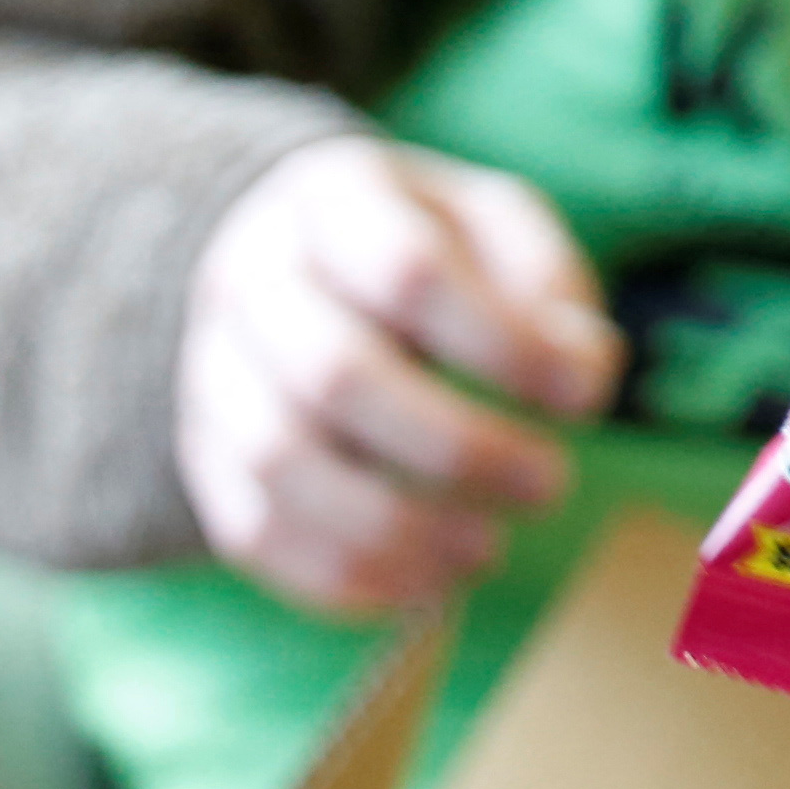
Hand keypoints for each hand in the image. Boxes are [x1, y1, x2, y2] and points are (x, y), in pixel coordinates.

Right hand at [177, 138, 623, 618]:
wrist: (282, 276)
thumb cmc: (413, 251)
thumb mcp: (489, 224)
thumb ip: (545, 282)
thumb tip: (578, 374)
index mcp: (328, 203)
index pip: (409, 274)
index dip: (506, 346)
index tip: (586, 396)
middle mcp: (248, 285)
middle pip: (333, 376)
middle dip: (457, 448)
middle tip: (547, 486)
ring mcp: (211, 378)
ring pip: (282, 468)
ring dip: (397, 528)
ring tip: (486, 550)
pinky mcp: (203, 463)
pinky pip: (255, 536)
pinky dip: (344, 577)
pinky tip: (423, 585)